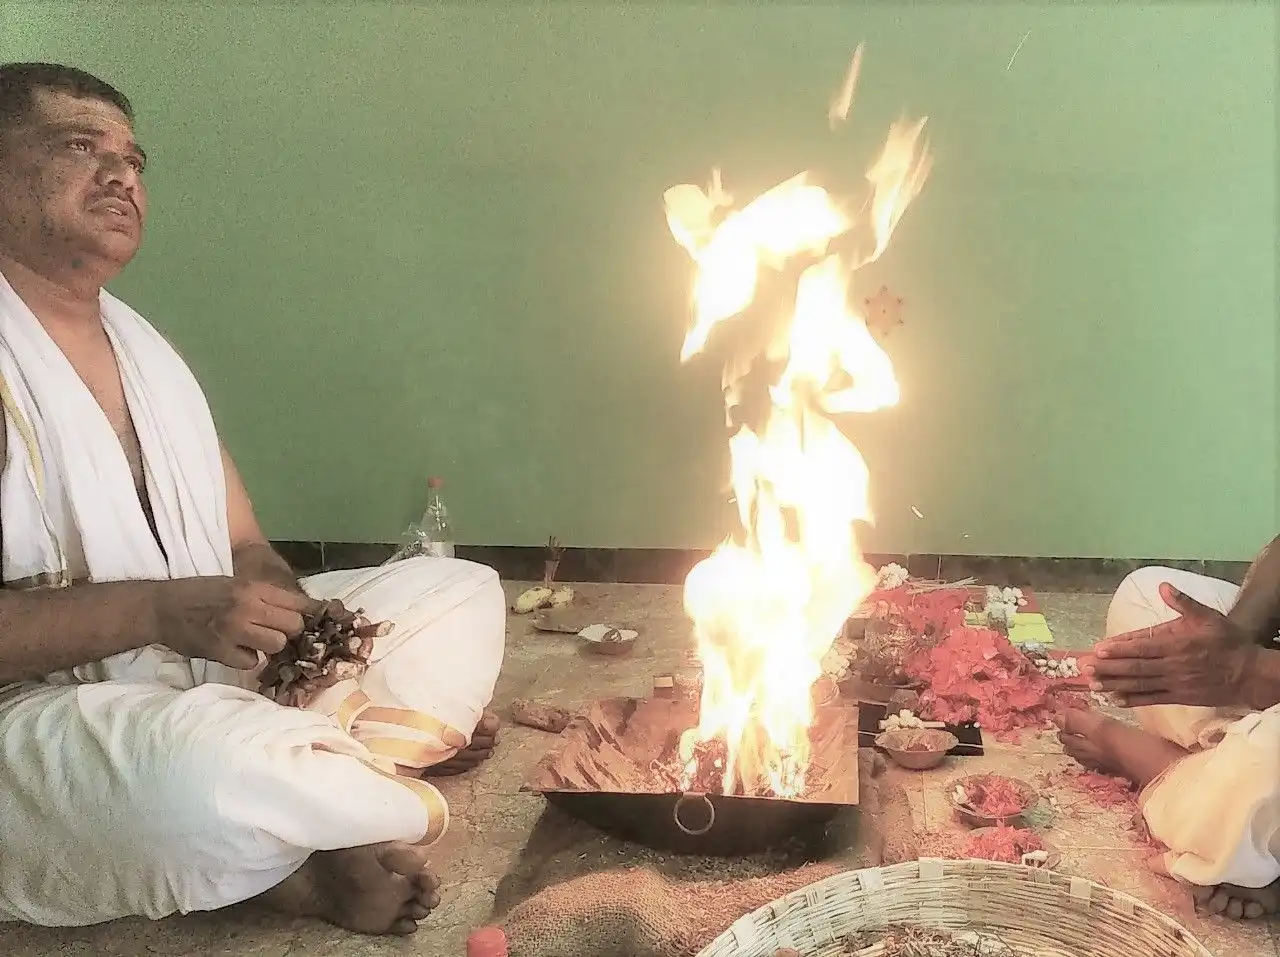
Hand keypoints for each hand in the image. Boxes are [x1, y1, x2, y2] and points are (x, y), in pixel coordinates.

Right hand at [154, 576, 322, 669]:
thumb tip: (300, 610)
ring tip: (256, 640)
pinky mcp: (220, 651)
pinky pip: (251, 662)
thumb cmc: (201, 593)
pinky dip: (247, 659)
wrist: (161, 607)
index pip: (297, 602)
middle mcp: (247, 606)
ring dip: (270, 646)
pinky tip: (236, 650)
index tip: (318, 621)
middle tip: (278, 631)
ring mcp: (234, 630)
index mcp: (253, 587)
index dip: (310, 613)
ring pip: (276, 644)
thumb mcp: (236, 584)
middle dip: (290, 631)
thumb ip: (265, 596)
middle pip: (293, 625)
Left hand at [1087, 581, 1257, 707]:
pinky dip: (1132, 699)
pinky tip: (1114, 698)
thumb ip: (1184, 603)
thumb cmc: (1228, 641)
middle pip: (1135, 667)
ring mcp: (1175, 684)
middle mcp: (1172, 665)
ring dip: (1114, 684)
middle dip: (1108, 667)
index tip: (1098, 649)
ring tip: (1092, 683)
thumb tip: (1163, 586)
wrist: (1250, 673)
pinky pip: (1152, 699)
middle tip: (1084, 667)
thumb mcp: (1208, 617)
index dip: (1119, 649)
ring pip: (1139, 684)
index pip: (1142, 647)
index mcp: (1176, 644)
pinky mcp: (1179, 697)